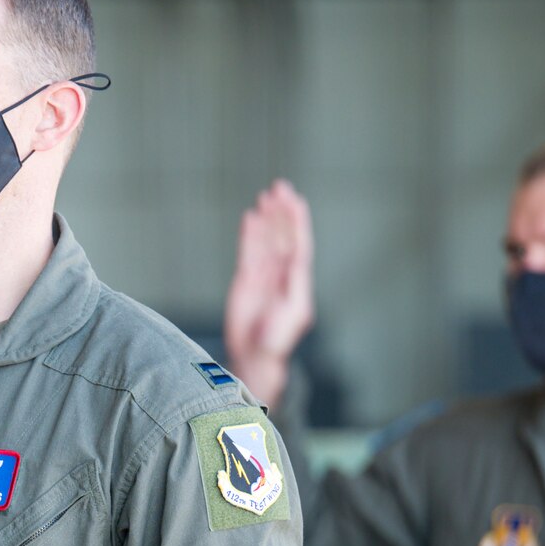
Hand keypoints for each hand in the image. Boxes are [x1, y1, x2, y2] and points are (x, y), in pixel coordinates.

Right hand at [222, 179, 313, 409]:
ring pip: (266, 240)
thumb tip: (295, 262)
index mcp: (296, 281)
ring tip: (265, 196)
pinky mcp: (246, 281)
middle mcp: (282, 274)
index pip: (298, 244)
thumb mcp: (292, 316)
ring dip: (267, 219)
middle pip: (283, 236)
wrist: (254, 357)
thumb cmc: (276, 342)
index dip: (297, 222)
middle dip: (282, 213)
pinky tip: (250, 218)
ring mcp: (264, 276)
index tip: (295, 201)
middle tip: (279, 187)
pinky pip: (248, 252)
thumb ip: (294, 288)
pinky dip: (249, 235)